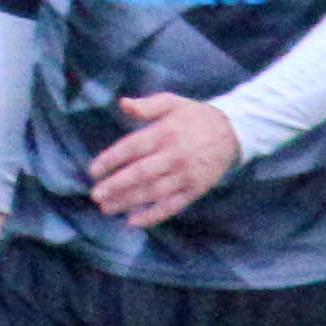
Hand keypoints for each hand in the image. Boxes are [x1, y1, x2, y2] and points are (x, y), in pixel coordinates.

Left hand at [90, 91, 240, 227]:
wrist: (233, 132)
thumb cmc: (194, 117)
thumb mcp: (172, 103)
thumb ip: (147, 106)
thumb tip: (123, 104)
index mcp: (166, 133)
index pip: (132, 148)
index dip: (111, 160)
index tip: (93, 171)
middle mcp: (175, 155)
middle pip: (141, 173)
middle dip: (116, 186)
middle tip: (95, 195)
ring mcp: (186, 175)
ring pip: (154, 192)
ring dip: (128, 202)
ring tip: (107, 208)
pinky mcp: (196, 190)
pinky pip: (173, 206)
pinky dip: (153, 216)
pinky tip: (133, 221)